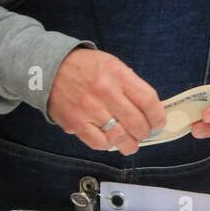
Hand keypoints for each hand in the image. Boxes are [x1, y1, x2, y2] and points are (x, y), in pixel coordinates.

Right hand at [48, 48, 164, 155]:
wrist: (50, 68)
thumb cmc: (86, 67)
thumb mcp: (113, 65)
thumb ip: (131, 85)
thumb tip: (149, 110)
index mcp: (118, 74)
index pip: (148, 100)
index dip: (158, 116)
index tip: (159, 122)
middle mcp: (105, 92)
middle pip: (136, 122)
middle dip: (145, 132)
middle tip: (145, 133)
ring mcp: (89, 109)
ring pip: (120, 136)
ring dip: (130, 144)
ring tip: (132, 144)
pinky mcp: (75, 122)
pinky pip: (98, 142)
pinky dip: (108, 145)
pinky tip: (111, 141)